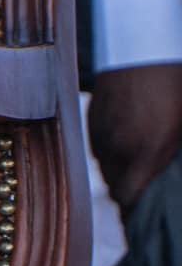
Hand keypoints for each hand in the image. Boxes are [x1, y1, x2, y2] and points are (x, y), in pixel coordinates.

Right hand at [89, 63, 181, 213]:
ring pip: (105, 167)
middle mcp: (118, 145)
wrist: (144, 44)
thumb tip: (171, 174)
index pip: (129, 200)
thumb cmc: (174, 84)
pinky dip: (110, 153)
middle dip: (130, 195)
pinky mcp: (92, 115)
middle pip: (116, 187)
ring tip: (138, 171)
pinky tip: (126, 146)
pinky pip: (98, 147)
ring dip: (120, 174)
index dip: (136, 215)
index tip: (146, 220)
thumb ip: (175, 155)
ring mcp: (101, 129)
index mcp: (146, 152)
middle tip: (147, 194)